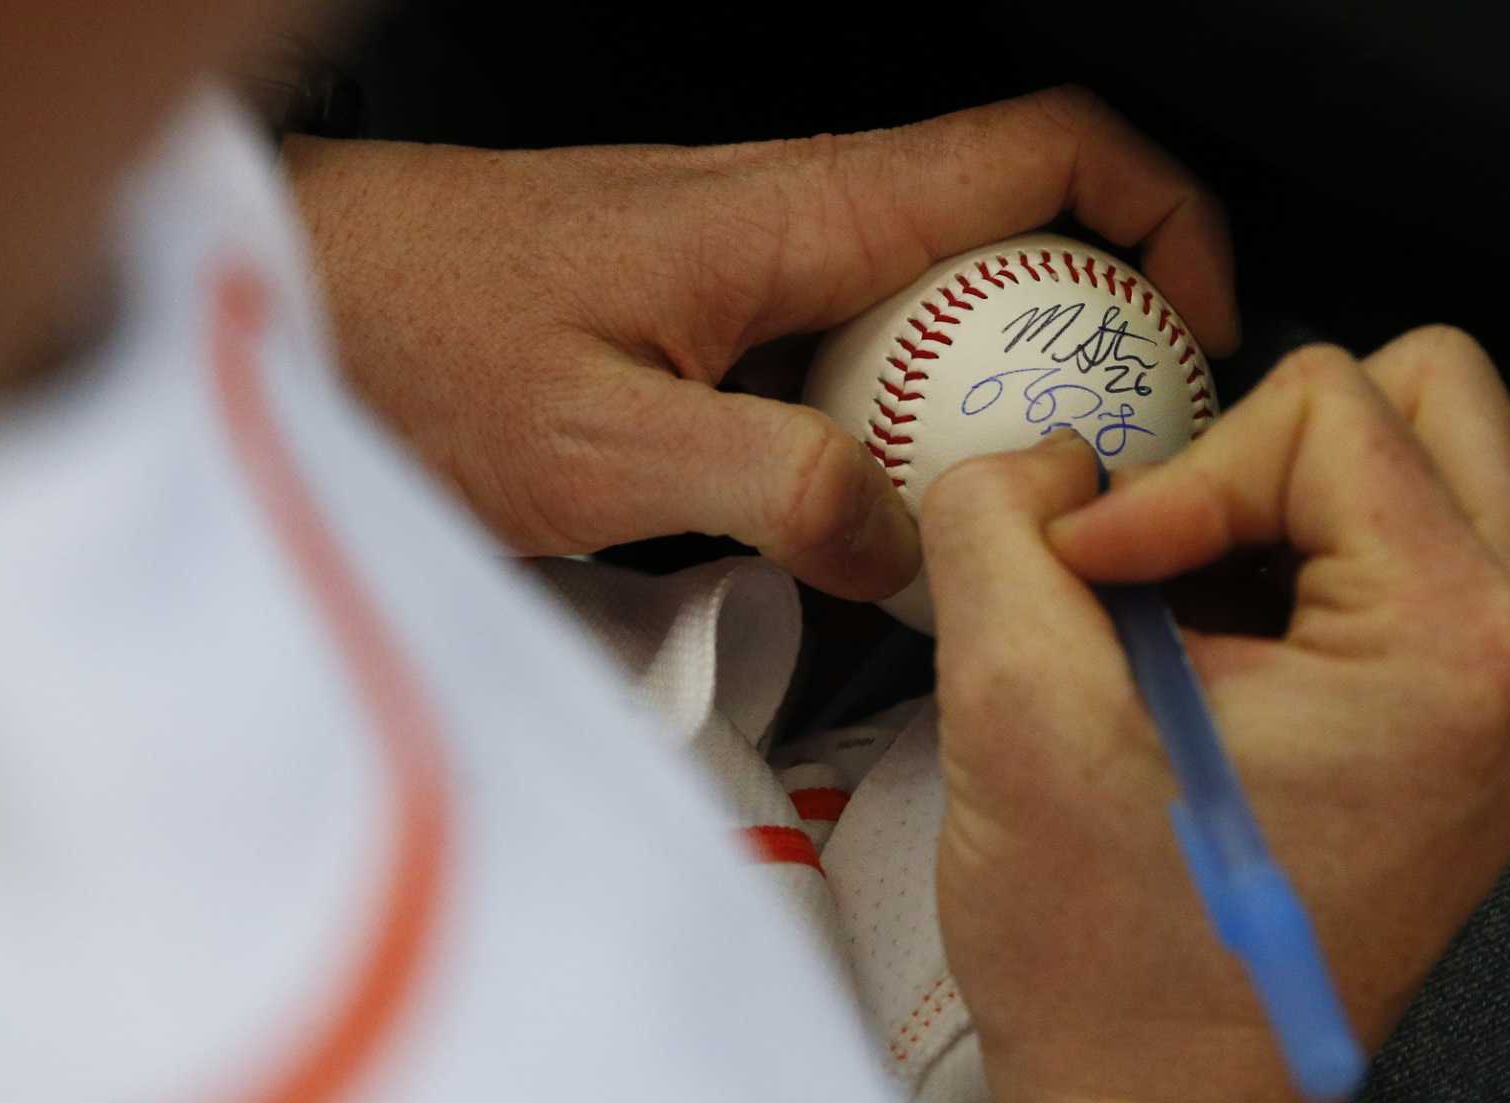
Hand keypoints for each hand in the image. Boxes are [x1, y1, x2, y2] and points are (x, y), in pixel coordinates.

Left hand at [283, 89, 1236, 598]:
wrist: (307, 299)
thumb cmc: (416, 344)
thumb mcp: (596, 449)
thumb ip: (768, 488)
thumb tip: (903, 542)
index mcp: (799, 213)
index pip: (1043, 153)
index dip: (1161, 216)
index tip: (1202, 325)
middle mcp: (795, 215)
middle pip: (1017, 228)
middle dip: (1097, 330)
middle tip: (1120, 458)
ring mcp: (760, 259)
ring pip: (938, 298)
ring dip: (996, 388)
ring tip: (1010, 508)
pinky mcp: (717, 311)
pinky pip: (857, 348)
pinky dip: (904, 417)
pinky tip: (878, 511)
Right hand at [923, 328, 1509, 1102]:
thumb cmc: (1107, 952)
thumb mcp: (1010, 707)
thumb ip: (996, 518)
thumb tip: (1051, 458)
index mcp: (1464, 645)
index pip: (1327, 408)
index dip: (1176, 479)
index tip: (1094, 586)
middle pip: (1429, 395)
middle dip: (1265, 458)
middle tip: (1170, 571)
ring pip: (1428, 462)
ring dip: (1287, 511)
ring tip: (1192, 627)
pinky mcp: (1497, 726)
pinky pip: (1419, 551)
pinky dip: (1311, 567)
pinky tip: (1229, 663)